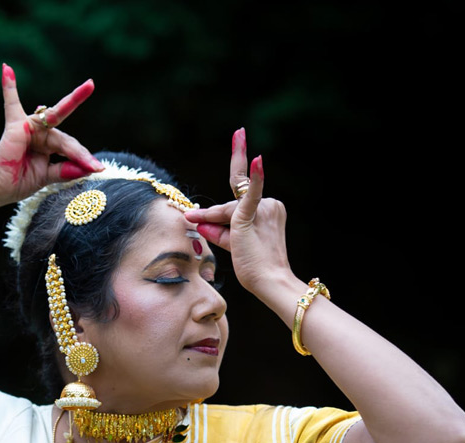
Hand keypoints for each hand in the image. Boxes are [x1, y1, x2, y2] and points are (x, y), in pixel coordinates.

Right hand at [0, 63, 103, 209]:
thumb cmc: (17, 182)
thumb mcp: (46, 177)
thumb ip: (64, 171)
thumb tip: (86, 168)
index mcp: (48, 145)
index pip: (70, 147)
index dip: (83, 158)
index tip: (98, 168)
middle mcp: (40, 134)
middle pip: (66, 140)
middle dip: (81, 150)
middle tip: (99, 153)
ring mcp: (28, 127)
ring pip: (57, 126)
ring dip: (73, 125)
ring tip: (89, 102)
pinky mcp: (16, 126)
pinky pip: (11, 103)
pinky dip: (8, 86)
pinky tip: (7, 69)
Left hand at [183, 128, 296, 297]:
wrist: (268, 282)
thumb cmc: (254, 268)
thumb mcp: (233, 244)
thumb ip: (216, 229)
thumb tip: (195, 219)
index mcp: (268, 210)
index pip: (239, 203)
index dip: (224, 196)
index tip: (238, 137)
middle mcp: (269, 204)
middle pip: (229, 207)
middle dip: (215, 221)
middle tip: (195, 212)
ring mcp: (264, 208)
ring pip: (226, 211)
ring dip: (214, 226)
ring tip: (219, 238)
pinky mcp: (253, 214)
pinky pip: (248, 196)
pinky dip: (254, 178)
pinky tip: (258, 160)